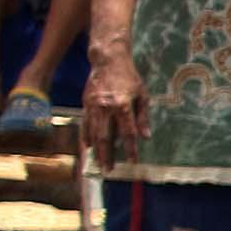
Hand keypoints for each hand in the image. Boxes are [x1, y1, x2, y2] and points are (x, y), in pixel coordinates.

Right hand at [81, 52, 148, 168]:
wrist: (108, 60)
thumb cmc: (129, 78)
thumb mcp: (142, 95)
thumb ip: (143, 117)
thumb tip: (146, 137)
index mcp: (121, 105)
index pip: (127, 132)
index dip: (130, 148)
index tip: (132, 161)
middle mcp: (105, 107)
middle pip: (104, 136)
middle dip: (107, 155)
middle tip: (109, 170)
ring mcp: (92, 105)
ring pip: (92, 132)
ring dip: (95, 150)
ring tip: (98, 164)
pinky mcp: (85, 103)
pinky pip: (85, 123)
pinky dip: (86, 136)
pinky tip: (88, 147)